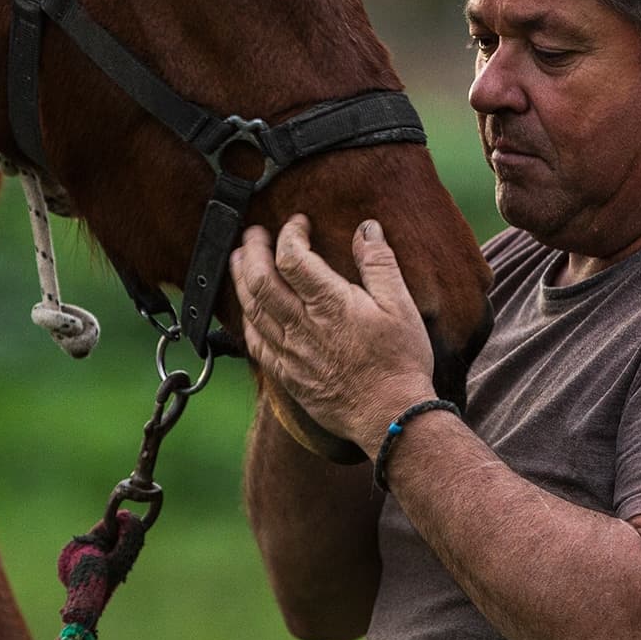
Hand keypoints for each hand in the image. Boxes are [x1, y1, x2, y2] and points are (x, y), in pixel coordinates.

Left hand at [230, 214, 437, 450]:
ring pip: (252, 309)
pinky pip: (255, 343)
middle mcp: (302, 326)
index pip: (292, 257)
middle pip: (260, 280)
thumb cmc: (400, 362)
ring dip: (241, 279)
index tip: (298, 224)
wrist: (389, 416)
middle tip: (253, 233)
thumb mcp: (401, 306)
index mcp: (329, 304)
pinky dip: (247, 319)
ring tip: (239, 260)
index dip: (290, 234)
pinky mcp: (287, 375)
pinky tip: (248, 309)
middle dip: (252, 250)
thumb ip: (379, 264)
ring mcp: (290, 352)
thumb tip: (367, 228)